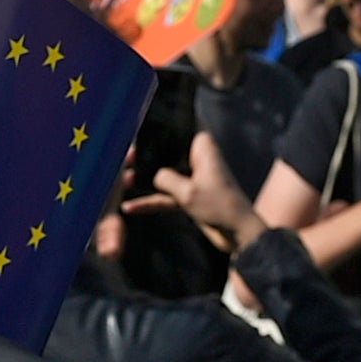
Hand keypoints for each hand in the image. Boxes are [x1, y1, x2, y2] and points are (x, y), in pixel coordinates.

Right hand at [126, 130, 261, 251]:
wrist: (238, 234)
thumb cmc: (220, 207)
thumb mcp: (187, 192)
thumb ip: (165, 179)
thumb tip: (153, 176)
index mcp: (203, 148)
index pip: (180, 128)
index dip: (162, 127)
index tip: (139, 126)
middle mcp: (197, 159)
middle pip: (168, 152)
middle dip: (148, 157)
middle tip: (124, 156)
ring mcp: (192, 178)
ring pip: (165, 175)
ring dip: (148, 181)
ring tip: (123, 182)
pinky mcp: (189, 195)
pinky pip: (166, 195)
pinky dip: (152, 201)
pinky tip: (132, 207)